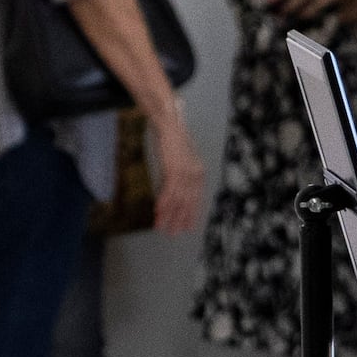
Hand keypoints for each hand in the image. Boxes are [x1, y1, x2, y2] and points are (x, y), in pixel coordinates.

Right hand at [150, 111, 206, 234]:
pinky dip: (163, 202)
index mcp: (199, 173)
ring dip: (168, 215)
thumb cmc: (174, 140)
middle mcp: (194, 174)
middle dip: (179, 220)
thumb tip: (175, 190)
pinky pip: (168, 190)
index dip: (190, 215)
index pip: (196, 199)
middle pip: (186, 203)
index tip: (186, 228)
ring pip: (177, 199)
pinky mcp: (173, 168)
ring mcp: (184, 172)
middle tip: (172, 233)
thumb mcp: (181, 159)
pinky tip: (158, 212)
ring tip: (162, 227)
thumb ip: (181, 174)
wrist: (169, 124)